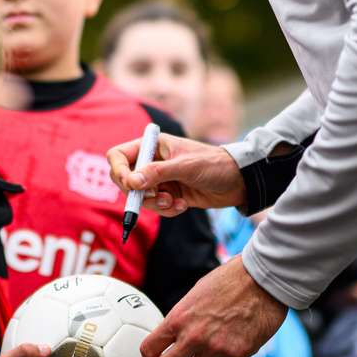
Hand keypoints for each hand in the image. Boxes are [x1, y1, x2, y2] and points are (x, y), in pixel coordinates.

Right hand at [107, 132, 243, 215]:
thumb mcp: (185, 167)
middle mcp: (152, 162)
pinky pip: (156, 208)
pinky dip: (167, 210)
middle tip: (157, 197)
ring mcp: (160, 180)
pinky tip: (183, 205)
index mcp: (152, 146)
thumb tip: (131, 182)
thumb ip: (157, 173)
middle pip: (126, 180)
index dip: (119, 171)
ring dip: (155, 204)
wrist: (238, 181)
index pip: (118, 156)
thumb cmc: (214, 164)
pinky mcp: (169, 195)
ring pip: (141, 198)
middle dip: (139, 193)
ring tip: (174, 202)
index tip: (132, 185)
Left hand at [140, 256, 286, 356]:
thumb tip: (174, 335)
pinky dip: (228, 353)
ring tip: (219, 334)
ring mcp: (215, 348)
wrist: (261, 280)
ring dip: (206, 356)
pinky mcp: (237, 354)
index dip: (150, 354)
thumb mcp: (195, 295)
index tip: (153, 356)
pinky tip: (237, 333)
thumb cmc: (228, 282)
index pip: (149, 348)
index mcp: (179, 319)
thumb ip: (183, 318)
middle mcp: (193, 337)